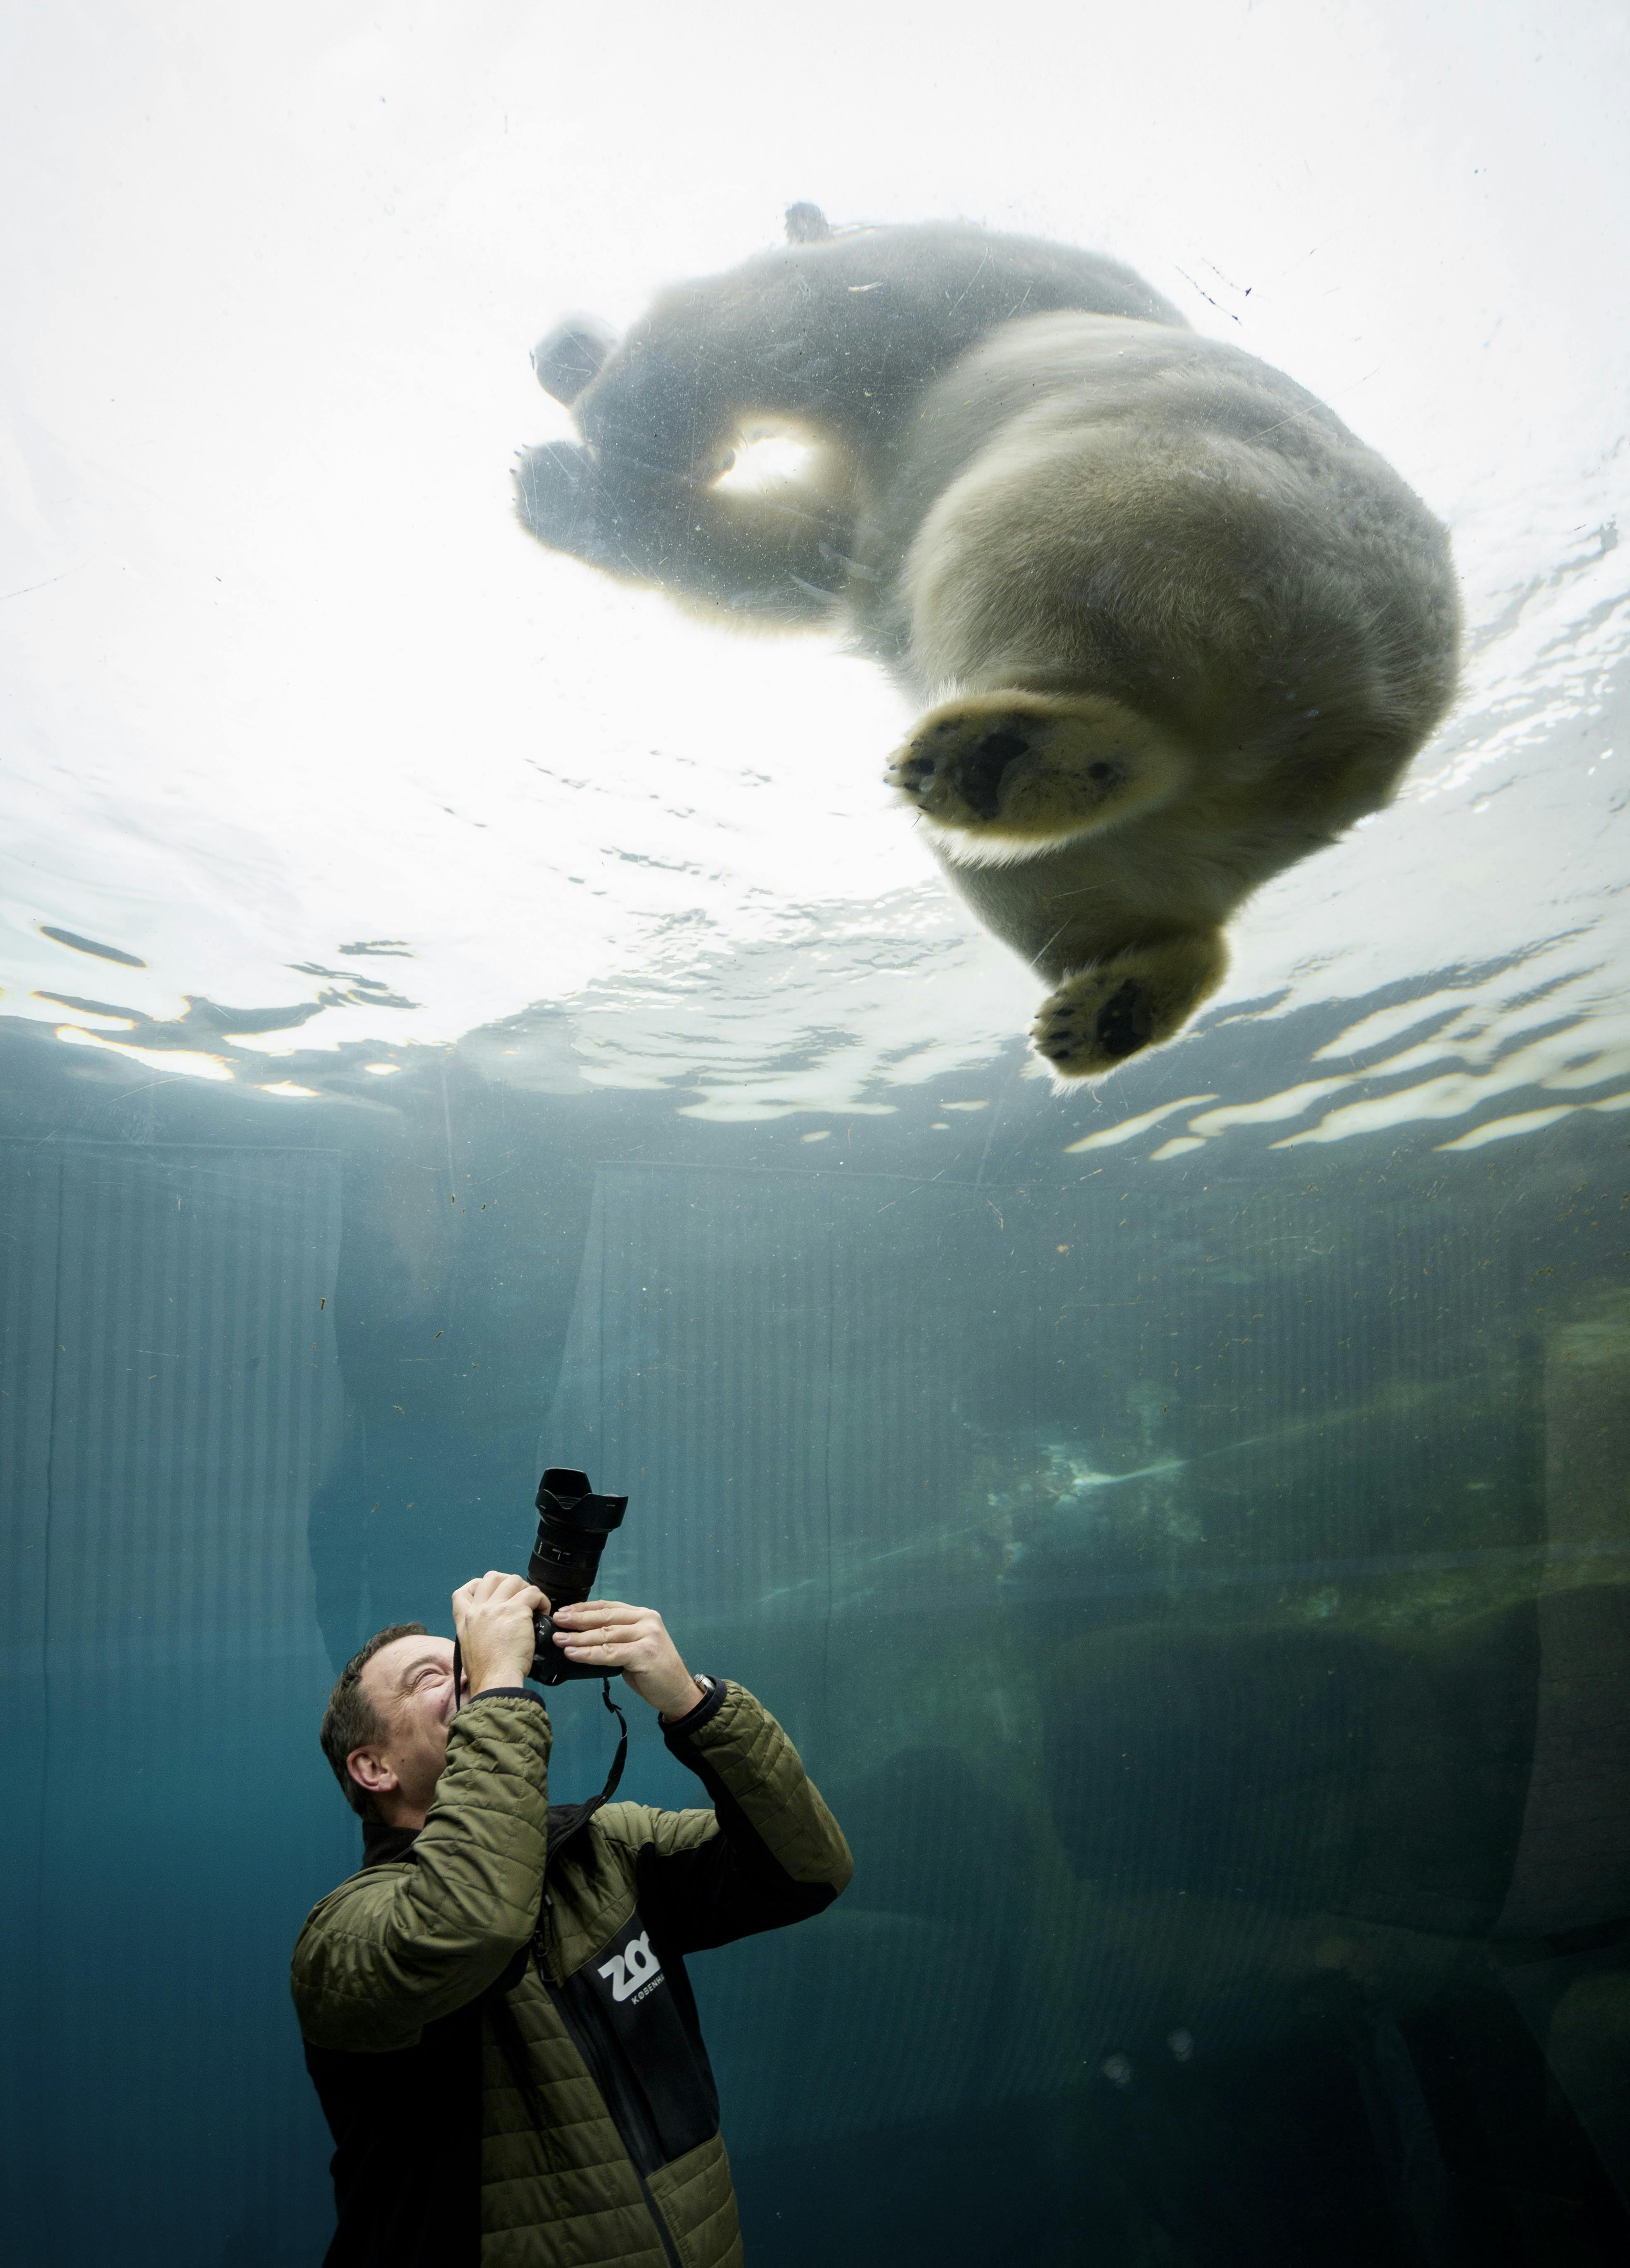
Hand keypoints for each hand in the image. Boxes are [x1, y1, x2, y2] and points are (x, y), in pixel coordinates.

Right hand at [452, 1570, 548, 1695]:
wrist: (495, 1680)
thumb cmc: (486, 1674)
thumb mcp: (469, 1650)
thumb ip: (477, 1633)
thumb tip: (491, 1630)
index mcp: (465, 1620)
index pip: (462, 1592)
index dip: (478, 1586)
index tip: (493, 1593)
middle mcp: (478, 1610)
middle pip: (492, 1577)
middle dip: (508, 1583)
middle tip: (519, 1598)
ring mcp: (496, 1608)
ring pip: (514, 1581)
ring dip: (526, 1590)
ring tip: (534, 1605)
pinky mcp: (516, 1611)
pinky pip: (533, 1593)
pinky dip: (542, 1599)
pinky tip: (544, 1611)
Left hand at [550, 1600, 704, 1719]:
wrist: (677, 1692)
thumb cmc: (653, 1671)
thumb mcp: (634, 1647)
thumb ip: (616, 1638)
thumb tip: (583, 1636)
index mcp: (643, 1615)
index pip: (608, 1607)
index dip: (584, 1608)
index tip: (564, 1611)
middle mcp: (646, 1620)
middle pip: (604, 1617)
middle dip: (577, 1619)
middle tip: (556, 1621)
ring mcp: (647, 1635)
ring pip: (605, 1634)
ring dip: (578, 1638)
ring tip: (559, 1639)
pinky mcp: (644, 1653)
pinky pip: (609, 1652)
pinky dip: (589, 1654)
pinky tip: (573, 1654)